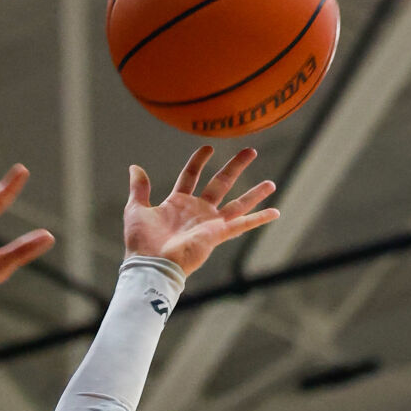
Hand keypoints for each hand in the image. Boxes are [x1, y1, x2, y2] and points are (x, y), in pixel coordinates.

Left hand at [123, 146, 278, 277]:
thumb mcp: (136, 209)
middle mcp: (197, 212)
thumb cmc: (141, 242)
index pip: (191, 176)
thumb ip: (139, 188)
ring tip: (272, 183)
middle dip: (235, 167)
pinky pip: (243, 224)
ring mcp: (209, 223)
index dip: (198, 161)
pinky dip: (260, 218)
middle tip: (251, 151)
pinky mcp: (217, 234)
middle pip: (220, 183)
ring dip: (255, 193)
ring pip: (237, 204)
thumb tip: (134, 167)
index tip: (208, 147)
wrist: (151, 263)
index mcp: (177, 204)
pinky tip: (276, 212)